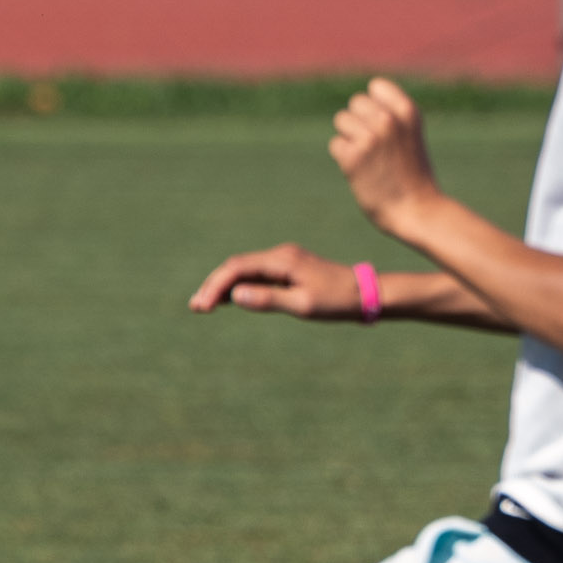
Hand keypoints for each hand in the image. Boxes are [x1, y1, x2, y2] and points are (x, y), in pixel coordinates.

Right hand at [188, 241, 367, 318]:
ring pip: (244, 270)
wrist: (366, 293)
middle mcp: (279, 255)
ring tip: (203, 305)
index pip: (237, 268)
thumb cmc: (337, 301)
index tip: (202, 306)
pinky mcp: (287, 269)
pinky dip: (239, 286)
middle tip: (195, 307)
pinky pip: (256, 275)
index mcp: (282, 260)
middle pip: (236, 266)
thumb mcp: (303, 305)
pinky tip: (227, 299)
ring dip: (223, 286)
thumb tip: (234, 295)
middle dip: (213, 285)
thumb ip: (268, 299)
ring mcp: (283, 261)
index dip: (216, 286)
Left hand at [328, 75, 436, 233]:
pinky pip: (336, 145)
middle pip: (355, 103)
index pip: (375, 85)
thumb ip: (390, 115)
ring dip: (350, 138)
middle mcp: (388, 120)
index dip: (375, 104)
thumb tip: (358, 102)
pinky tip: (362, 171)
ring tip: (370, 157)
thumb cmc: (412, 173)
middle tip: (377, 146)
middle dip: (360, 121)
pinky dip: (344, 158)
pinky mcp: (352, 158)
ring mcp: (369, 138)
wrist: (416, 210)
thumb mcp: (410, 135)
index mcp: (408, 111)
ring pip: (342, 120)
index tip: (385, 125)